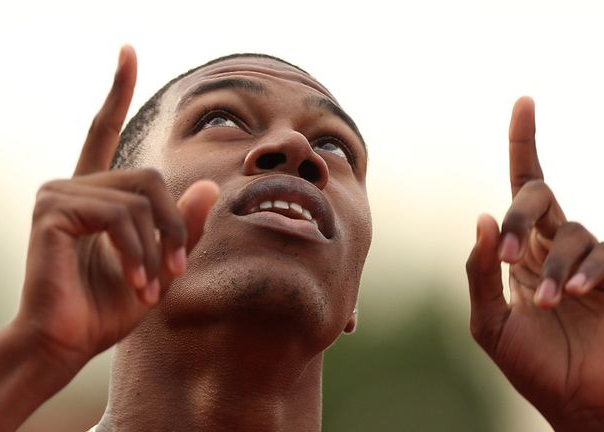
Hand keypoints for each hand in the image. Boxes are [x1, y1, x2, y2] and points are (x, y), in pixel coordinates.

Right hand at [15, 45, 218, 369]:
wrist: (65, 343)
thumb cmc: (107, 308)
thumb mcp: (159, 265)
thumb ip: (181, 227)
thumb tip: (204, 184)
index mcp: (93, 193)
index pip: (104, 130)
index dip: (116, 90)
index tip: (127, 50)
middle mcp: (70, 183)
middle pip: (148, 177)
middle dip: (173, 226)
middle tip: (175, 270)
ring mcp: (57, 193)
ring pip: (139, 198)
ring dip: (156, 247)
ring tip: (153, 285)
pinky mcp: (52, 210)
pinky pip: (120, 216)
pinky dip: (138, 252)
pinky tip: (137, 282)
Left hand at [467, 97, 603, 430]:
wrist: (576, 405)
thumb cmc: (533, 366)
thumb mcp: (489, 322)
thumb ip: (479, 272)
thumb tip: (482, 218)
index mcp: (523, 253)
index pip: (522, 189)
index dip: (523, 145)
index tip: (524, 102)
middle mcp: (556, 248)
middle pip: (540, 197)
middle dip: (522, 213)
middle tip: (506, 254)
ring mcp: (591, 262)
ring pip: (573, 232)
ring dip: (554, 265)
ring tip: (544, 303)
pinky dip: (584, 270)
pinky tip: (574, 294)